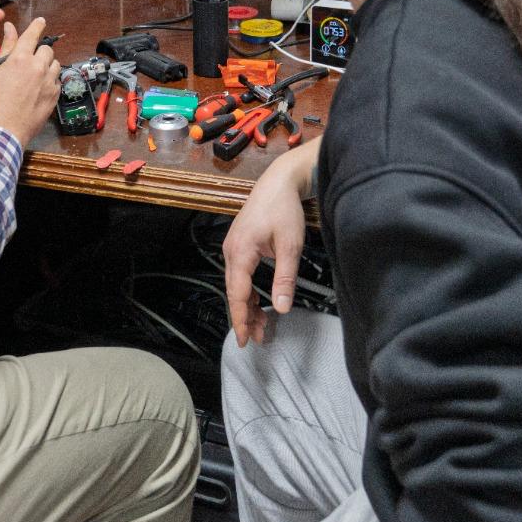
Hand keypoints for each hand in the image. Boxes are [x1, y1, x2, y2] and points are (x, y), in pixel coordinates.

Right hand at [0, 17, 59, 145]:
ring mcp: (49, 82)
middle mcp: (38, 67)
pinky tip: (38, 90)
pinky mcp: (55, 95)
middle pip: (47, 49)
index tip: (41, 22)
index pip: (32, 35)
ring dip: (47, 67)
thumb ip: (7, 48)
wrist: (3, 129)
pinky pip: (57, 81)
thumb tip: (10, 28)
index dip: (37, 26)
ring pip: (55, 64)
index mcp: (20, 58)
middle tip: (30, 62)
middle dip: (39, 52)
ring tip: (34, 78)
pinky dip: (50, 81)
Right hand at [221, 136, 319, 346]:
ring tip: (261, 325)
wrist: (279, 182)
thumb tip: (282, 308)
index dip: (241, 319)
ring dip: (248, 305)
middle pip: (234, 293)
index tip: (244, 340)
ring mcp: (233, 248)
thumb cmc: (284, 209)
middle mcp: (231, 251)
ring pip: (236, 285)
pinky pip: (240, 275)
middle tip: (257, 338)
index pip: (237, 294)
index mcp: (240, 252)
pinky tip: (258, 302)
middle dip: (245, 317)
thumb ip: (285, 279)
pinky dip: (248, 291)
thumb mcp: (290, 246)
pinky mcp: (239, 245)